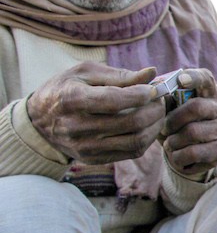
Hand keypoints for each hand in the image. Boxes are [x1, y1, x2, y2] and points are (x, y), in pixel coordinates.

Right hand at [26, 62, 163, 163]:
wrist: (39, 120)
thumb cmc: (65, 89)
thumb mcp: (85, 73)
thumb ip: (119, 75)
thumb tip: (151, 73)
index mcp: (72, 99)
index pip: (115, 100)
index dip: (141, 95)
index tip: (154, 88)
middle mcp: (77, 127)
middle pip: (131, 123)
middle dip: (154, 110)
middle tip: (161, 100)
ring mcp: (85, 147)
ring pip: (136, 141)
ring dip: (155, 126)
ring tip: (158, 112)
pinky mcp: (94, 159)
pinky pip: (132, 152)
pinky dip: (147, 139)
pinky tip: (149, 126)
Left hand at [159, 68, 216, 175]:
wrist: (191, 154)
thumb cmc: (178, 124)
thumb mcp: (170, 109)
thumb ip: (165, 99)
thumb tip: (156, 92)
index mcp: (210, 92)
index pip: (206, 78)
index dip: (194, 77)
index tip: (180, 80)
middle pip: (197, 107)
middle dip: (173, 119)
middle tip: (163, 128)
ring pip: (192, 132)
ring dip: (173, 141)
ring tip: (169, 144)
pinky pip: (193, 152)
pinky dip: (178, 156)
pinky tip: (176, 156)